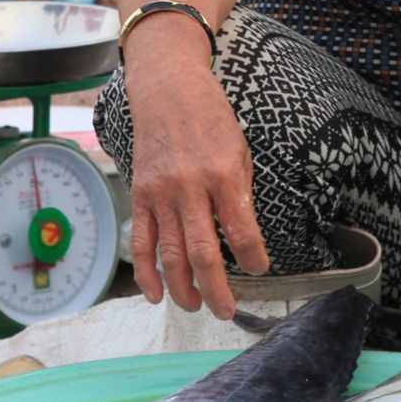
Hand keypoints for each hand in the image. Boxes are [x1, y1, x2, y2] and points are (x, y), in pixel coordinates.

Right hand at [122, 25, 268, 319]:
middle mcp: (189, 187)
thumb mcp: (239, 152)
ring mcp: (161, 193)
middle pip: (202, 252)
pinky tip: (156, 294)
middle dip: (216, 289)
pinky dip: (147, 272)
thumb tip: (244, 240)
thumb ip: (239, 196)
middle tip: (227, 310)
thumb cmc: (210, 119)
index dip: (253, 257)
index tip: (260, 268)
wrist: (167, 90)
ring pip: (170, 254)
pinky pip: (142, 242)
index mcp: (222, 174)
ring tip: (196, 307)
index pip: (241, 230)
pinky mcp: (140, 196)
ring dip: (182, 289)